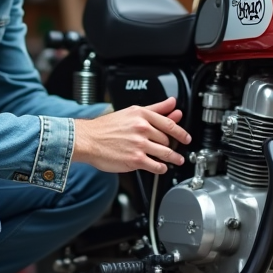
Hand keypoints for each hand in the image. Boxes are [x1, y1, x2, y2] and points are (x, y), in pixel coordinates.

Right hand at [73, 97, 191, 173]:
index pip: (169, 124)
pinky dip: (161, 168)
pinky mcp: (135, 160)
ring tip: (176, 160)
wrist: (87, 140)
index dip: (181, 132)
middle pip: (167, 139)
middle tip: (174, 149)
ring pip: (165, 153)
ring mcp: (139, 144)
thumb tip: (171, 103)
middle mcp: (142, 128)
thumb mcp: (130, 112)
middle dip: (172, 146)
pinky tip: (161, 168)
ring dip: (173, 158)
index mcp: (141, 115)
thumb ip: (155, 108)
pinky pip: (156, 166)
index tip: (186, 137)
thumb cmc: (105, 128)